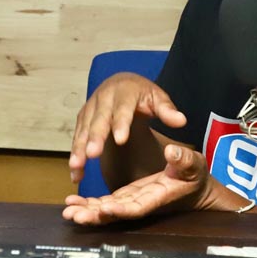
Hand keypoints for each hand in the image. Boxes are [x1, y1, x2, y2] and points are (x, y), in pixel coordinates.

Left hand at [63, 143, 213, 225]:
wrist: (194, 188)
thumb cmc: (194, 176)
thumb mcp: (193, 164)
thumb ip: (183, 159)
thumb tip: (172, 150)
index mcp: (158, 197)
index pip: (137, 207)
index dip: (120, 210)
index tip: (104, 208)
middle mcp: (142, 202)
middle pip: (116, 213)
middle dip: (95, 215)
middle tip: (74, 214)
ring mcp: (132, 200)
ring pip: (107, 210)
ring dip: (87, 211)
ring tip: (68, 210)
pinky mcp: (126, 196)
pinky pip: (105, 203)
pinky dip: (89, 204)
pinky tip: (73, 202)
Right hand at [68, 73, 185, 182]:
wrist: (121, 84)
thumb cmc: (143, 95)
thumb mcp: (158, 98)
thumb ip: (167, 111)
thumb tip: (181, 121)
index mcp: (124, 92)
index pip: (122, 109)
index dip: (121, 124)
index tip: (121, 140)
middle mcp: (103, 99)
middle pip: (98, 119)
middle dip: (94, 137)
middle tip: (92, 154)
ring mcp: (90, 108)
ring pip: (83, 129)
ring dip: (79, 148)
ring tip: (77, 167)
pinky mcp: (83, 119)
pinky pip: (77, 137)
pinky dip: (75, 154)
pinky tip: (76, 174)